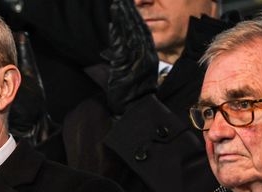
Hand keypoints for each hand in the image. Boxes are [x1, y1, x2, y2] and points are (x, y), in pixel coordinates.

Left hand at [101, 0, 157, 114]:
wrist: (136, 109)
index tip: (128, 5)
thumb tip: (116, 36)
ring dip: (122, 20)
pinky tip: (112, 26)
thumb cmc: (133, 93)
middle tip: (121, 1)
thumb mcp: (133, 70)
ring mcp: (137, 61)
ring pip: (130, 36)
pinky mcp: (127, 68)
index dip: (135, 17)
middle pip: (137, 29)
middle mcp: (145, 56)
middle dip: (129, 13)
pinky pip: (121, 49)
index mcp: (149, 55)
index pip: (143, 31)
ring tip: (116, 7)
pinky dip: (117, 37)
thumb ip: (126, 53)